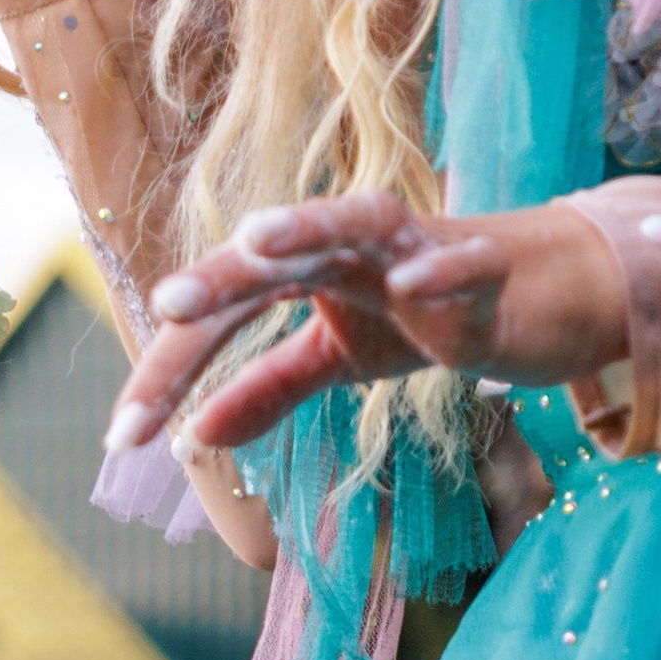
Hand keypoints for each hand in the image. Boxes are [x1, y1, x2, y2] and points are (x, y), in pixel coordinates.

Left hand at [103, 191, 630, 457]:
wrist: (538, 296)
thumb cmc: (424, 315)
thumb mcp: (338, 361)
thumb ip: (268, 389)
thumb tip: (196, 436)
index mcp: (304, 271)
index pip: (223, 315)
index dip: (172, 371)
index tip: (122, 436)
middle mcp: (348, 246)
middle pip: (272, 258)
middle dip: (219, 283)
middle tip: (167, 307)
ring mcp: (416, 249)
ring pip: (356, 223)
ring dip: (310, 229)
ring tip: (257, 241)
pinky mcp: (485, 267)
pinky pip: (462, 263)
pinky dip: (440, 268)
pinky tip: (412, 283)